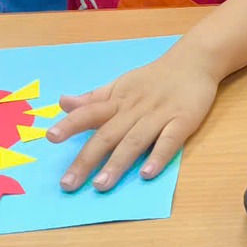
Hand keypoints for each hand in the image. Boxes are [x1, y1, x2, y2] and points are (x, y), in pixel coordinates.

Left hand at [47, 53, 217, 190]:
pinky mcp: (183, 121)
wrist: (195, 61)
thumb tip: (63, 103)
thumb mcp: (121, 84)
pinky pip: (169, 140)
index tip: (51, 137)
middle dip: (87, 159)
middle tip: (69, 184)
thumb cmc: (153, 78)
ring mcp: (159, 115)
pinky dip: (158, 156)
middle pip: (108, 135)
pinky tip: (147, 174)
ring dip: (117, 163)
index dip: (71, 124)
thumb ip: (94, 98)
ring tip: (101, 185)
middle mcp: (135, 109)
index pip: (90, 112)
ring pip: (135, 141)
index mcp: (118, 100)